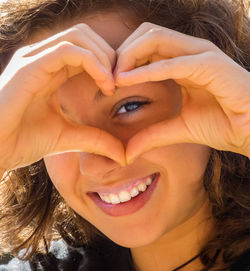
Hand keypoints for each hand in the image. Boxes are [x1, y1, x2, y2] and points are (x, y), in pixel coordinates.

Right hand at [0, 24, 124, 171]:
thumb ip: (95, 139)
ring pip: (79, 36)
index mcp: (51, 71)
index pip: (86, 50)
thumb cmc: (22, 142)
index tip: (118, 88)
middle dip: (109, 56)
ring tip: (111, 85)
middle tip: (119, 82)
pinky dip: (93, 63)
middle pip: (85, 36)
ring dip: (103, 57)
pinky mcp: (29, 66)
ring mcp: (34, 59)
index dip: (108, 63)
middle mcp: (42, 58)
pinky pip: (68, 50)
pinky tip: (104, 84)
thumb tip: (122, 154)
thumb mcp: (68, 138)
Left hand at [114, 22, 249, 161]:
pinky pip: (172, 61)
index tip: (107, 81)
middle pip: (145, 35)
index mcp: (182, 63)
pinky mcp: (211, 65)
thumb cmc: (222, 125)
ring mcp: (201, 55)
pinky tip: (126, 81)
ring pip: (155, 38)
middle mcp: (190, 52)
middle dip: (121, 53)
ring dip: (129, 56)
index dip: (123, 60)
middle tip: (106, 77)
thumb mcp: (178, 129)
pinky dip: (147, 70)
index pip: (145, 47)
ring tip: (113, 79)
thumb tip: (127, 151)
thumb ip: (152, 135)